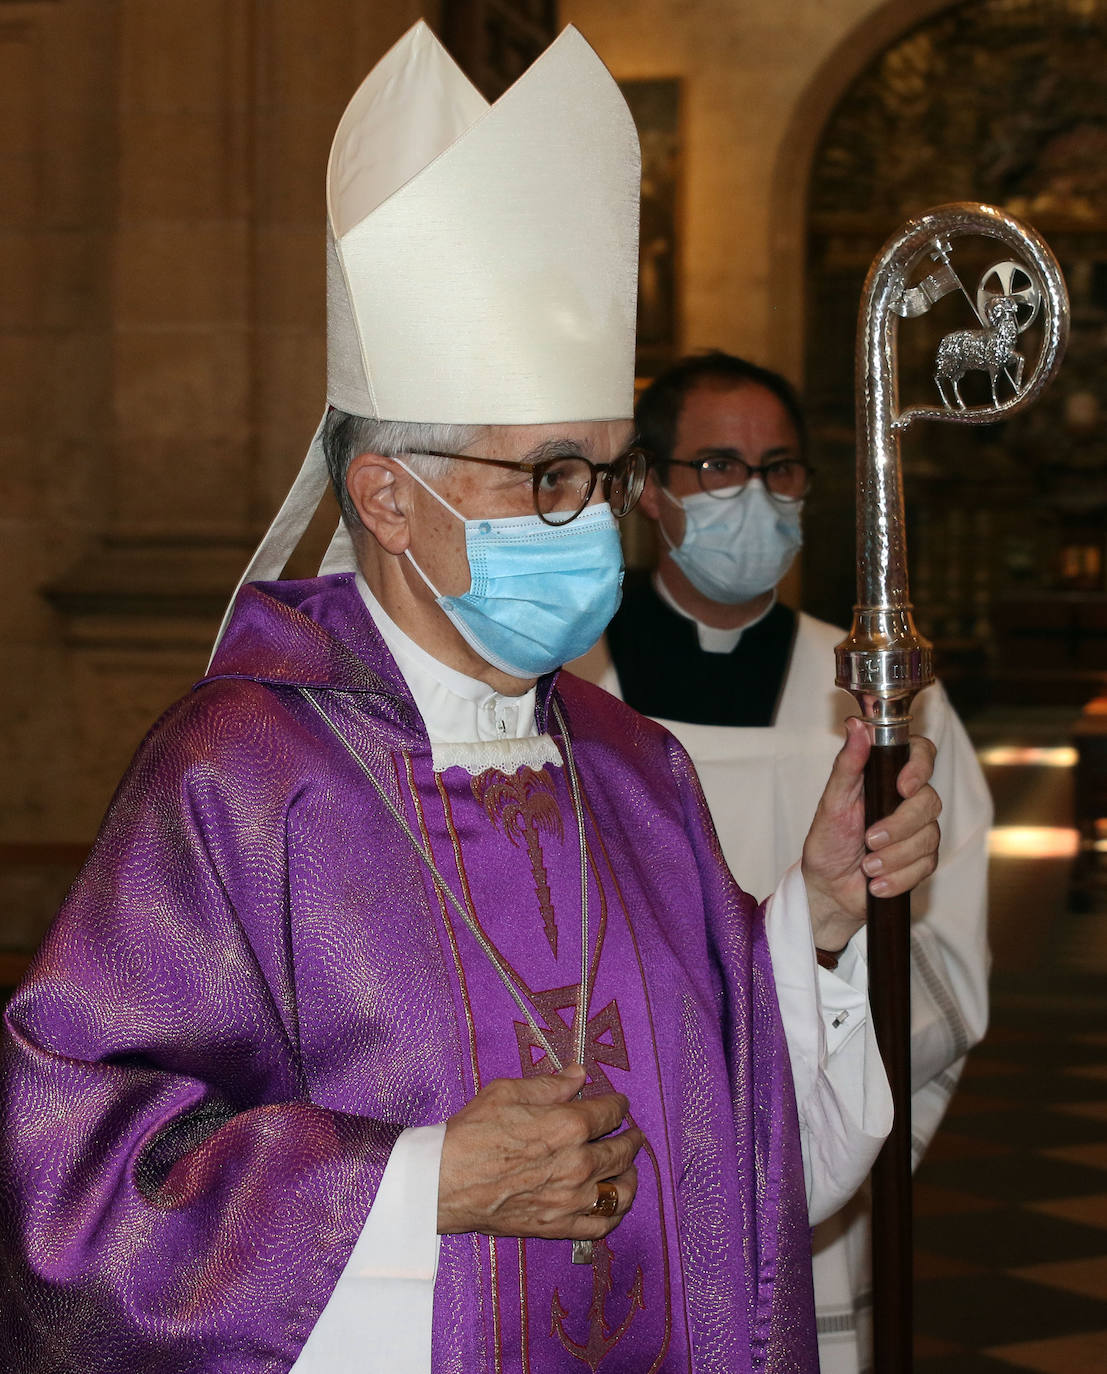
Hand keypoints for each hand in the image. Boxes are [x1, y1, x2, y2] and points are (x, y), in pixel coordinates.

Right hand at [437, 1064, 642, 1239]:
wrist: (444, 1181)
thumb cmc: (473, 1132)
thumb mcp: (509, 1092)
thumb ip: (550, 1084)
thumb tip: (579, 1075)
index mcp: (568, 1126)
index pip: (611, 1112)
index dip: (618, 1104)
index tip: (618, 1103)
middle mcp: (578, 1164)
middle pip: (623, 1151)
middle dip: (631, 1138)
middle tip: (632, 1134)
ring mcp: (571, 1199)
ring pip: (620, 1191)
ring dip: (630, 1176)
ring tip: (629, 1169)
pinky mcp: (558, 1226)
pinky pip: (601, 1226)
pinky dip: (614, 1214)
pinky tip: (612, 1204)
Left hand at [800, 717, 940, 952]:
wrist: (829, 888)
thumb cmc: (828, 841)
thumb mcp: (832, 802)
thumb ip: (847, 765)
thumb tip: (856, 725)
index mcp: (886, 778)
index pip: (921, 754)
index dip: (920, 767)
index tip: (903, 786)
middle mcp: (907, 800)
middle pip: (930, 800)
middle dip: (899, 826)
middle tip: (870, 840)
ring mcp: (918, 831)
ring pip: (929, 836)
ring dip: (895, 856)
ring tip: (867, 866)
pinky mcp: (922, 860)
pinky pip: (926, 866)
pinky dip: (898, 878)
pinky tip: (876, 883)